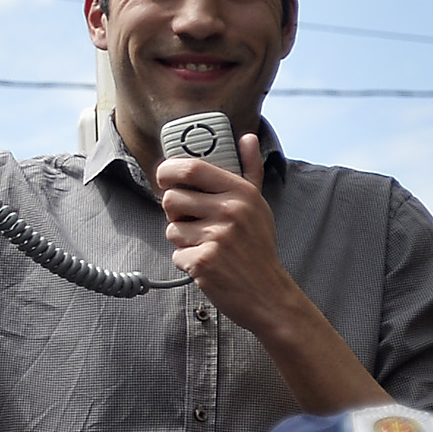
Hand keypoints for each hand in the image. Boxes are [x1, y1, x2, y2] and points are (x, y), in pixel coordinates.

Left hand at [158, 142, 294, 329]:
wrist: (268, 293)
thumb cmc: (259, 247)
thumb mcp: (259, 205)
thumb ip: (250, 170)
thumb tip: (248, 138)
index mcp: (241, 192)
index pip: (192, 168)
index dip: (169, 170)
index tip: (164, 177)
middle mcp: (229, 211)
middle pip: (171, 198)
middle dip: (174, 212)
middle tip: (192, 222)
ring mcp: (215, 237)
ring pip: (171, 228)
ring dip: (182, 239)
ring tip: (207, 246)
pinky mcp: (203, 261)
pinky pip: (176, 254)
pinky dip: (187, 261)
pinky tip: (208, 265)